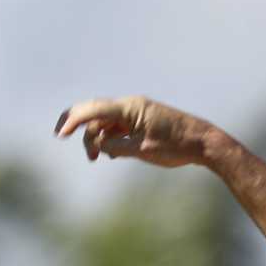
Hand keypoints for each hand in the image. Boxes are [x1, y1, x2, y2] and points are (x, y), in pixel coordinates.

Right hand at [53, 95, 217, 167]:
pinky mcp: (143, 123)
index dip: (73, 121)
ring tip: (97, 158)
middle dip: (80, 128)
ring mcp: (137, 114)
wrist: (205, 144)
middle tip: (68, 142)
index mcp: (131, 108)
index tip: (60, 135)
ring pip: (106, 122)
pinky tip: (111, 154)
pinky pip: (118, 128)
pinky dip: (110, 139)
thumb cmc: (177, 146)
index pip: (94, 110)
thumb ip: (116, 146)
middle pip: (95, 113)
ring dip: (97, 138)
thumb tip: (98, 144)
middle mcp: (132, 107)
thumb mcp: (143, 150)